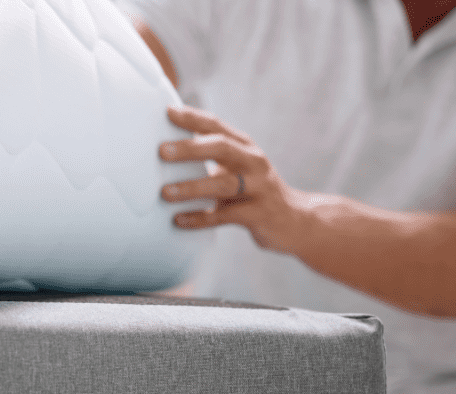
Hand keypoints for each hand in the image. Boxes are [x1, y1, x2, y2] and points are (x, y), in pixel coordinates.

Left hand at [159, 105, 311, 253]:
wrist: (294, 220)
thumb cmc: (253, 191)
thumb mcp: (237, 168)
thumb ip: (211, 157)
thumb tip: (167, 147)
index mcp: (244, 147)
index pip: (217, 125)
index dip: (193, 118)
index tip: (168, 112)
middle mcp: (253, 162)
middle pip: (222, 147)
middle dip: (190, 148)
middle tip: (162, 151)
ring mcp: (258, 188)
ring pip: (223, 184)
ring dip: (192, 188)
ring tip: (165, 193)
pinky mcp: (259, 214)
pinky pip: (226, 216)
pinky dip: (201, 218)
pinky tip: (179, 220)